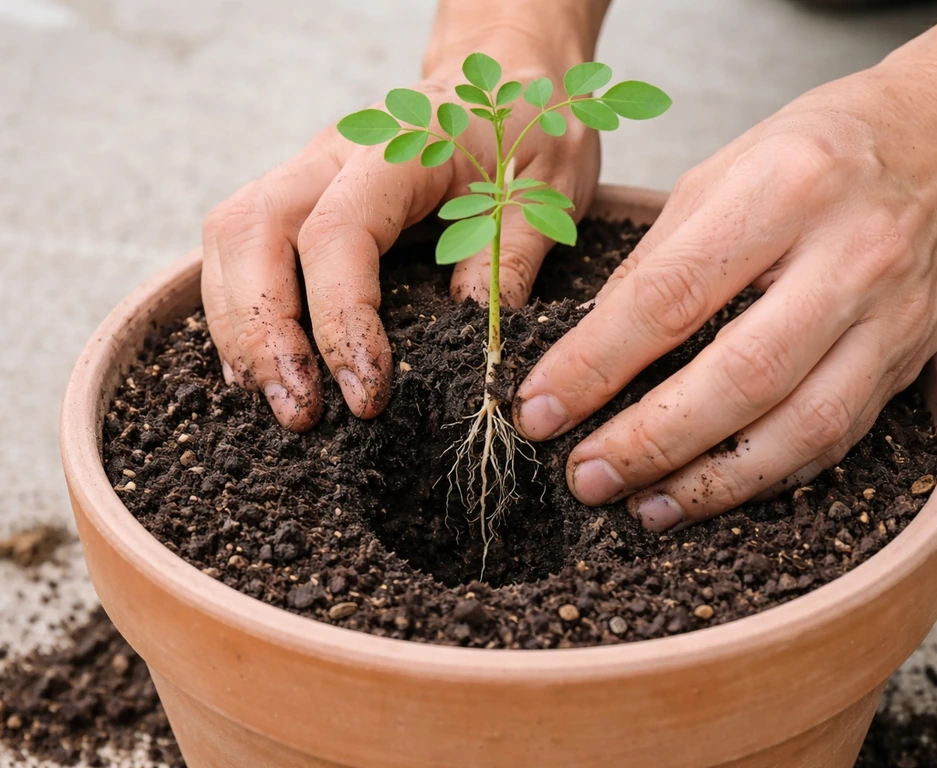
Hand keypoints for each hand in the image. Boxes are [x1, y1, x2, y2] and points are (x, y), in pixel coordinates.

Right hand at [201, 48, 598, 429]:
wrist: (503, 81)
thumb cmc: (526, 134)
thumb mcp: (546, 195)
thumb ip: (512, 259)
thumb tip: (476, 335)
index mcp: (395, 150)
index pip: (336, 234)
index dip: (340, 320)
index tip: (367, 392)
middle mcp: (331, 154)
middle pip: (252, 233)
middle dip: (264, 332)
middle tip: (300, 411)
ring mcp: (306, 171)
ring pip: (231, 238)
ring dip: (238, 325)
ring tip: (272, 398)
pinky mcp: (300, 195)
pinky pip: (241, 247)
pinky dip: (238, 306)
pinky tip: (259, 361)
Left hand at [514, 54, 936, 530]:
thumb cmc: (819, 149)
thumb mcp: (722, 171)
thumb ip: (659, 260)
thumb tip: (592, 350)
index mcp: (783, 189)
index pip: (668, 296)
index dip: (594, 364)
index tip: (540, 410)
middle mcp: (848, 256)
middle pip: (739, 375)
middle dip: (649, 440)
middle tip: (585, 475)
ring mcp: (890, 316)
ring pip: (799, 426)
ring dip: (711, 482)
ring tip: (642, 507)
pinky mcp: (909, 360)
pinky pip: (836, 439)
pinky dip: (767, 477)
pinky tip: (712, 493)